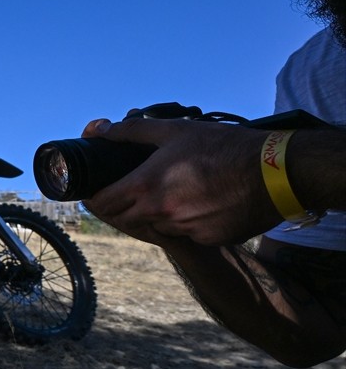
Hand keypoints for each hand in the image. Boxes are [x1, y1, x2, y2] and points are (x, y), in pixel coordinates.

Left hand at [80, 118, 273, 246]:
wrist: (276, 172)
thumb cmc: (224, 147)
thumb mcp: (175, 131)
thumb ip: (132, 131)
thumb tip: (101, 129)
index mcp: (147, 187)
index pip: (102, 204)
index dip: (93, 198)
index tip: (94, 191)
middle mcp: (161, 214)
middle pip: (125, 219)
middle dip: (121, 206)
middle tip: (129, 190)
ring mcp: (184, 230)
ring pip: (156, 226)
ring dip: (155, 213)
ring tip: (172, 190)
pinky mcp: (207, 239)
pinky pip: (185, 233)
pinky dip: (184, 220)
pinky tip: (199, 201)